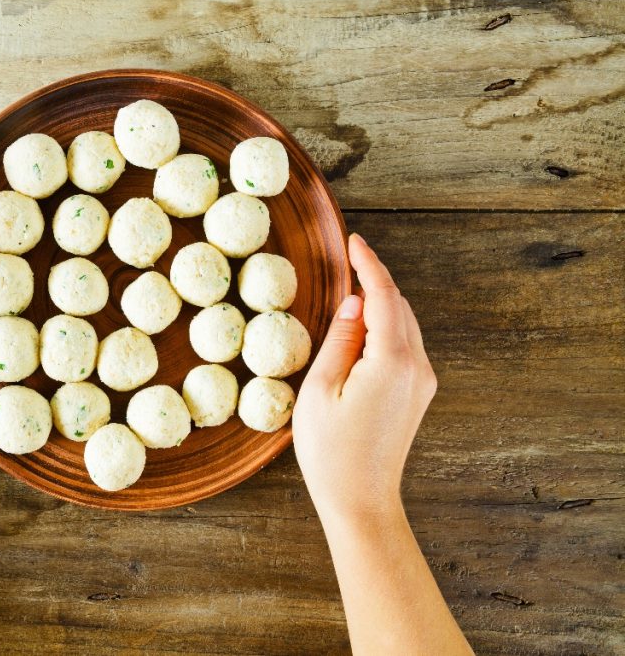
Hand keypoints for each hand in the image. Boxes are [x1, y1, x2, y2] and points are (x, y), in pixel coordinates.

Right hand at [292, 233, 436, 521]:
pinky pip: (406, 345)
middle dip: (375, 279)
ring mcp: (422, 381)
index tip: (353, 241)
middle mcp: (417, 367)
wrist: (361, 500)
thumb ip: (340, 340)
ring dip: (382, 302)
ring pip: (405, 324)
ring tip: (352, 287)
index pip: (383, 296)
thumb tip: (355, 304)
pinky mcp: (418, 394)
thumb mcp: (320, 389)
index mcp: (391, 362)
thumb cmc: (331, 452)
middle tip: (348, 259)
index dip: (368, 264)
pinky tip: (365, 325)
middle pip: (399, 305)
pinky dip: (387, 325)